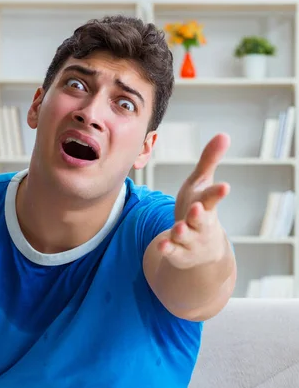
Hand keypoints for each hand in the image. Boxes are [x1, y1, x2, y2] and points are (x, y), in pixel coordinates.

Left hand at [157, 133, 230, 269]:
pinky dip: (168, 248)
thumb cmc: (199, 209)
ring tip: (178, 228)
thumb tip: (224, 134)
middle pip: (201, 219)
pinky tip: (161, 245)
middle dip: (199, 215)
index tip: (225, 186)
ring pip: (186, 236)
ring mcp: (190, 240)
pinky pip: (172, 251)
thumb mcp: (202, 185)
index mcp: (206, 205)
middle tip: (196, 209)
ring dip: (182, 232)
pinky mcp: (178, 253)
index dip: (217, 193)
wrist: (202, 250)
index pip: (212, 198)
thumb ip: (209, 162)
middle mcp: (201, 224)